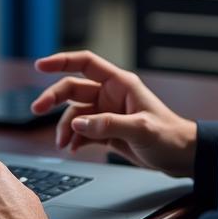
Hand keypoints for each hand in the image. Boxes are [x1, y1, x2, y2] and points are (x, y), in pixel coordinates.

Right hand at [31, 50, 196, 176]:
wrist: (181, 157)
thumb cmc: (170, 136)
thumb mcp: (141, 129)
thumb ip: (108, 125)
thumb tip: (77, 124)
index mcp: (120, 84)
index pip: (86, 63)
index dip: (62, 61)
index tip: (40, 65)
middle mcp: (110, 95)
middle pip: (73, 89)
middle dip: (53, 98)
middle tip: (36, 110)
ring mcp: (107, 113)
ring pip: (75, 114)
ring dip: (65, 128)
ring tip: (63, 145)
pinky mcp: (106, 131)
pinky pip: (82, 131)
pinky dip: (74, 139)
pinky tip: (72, 149)